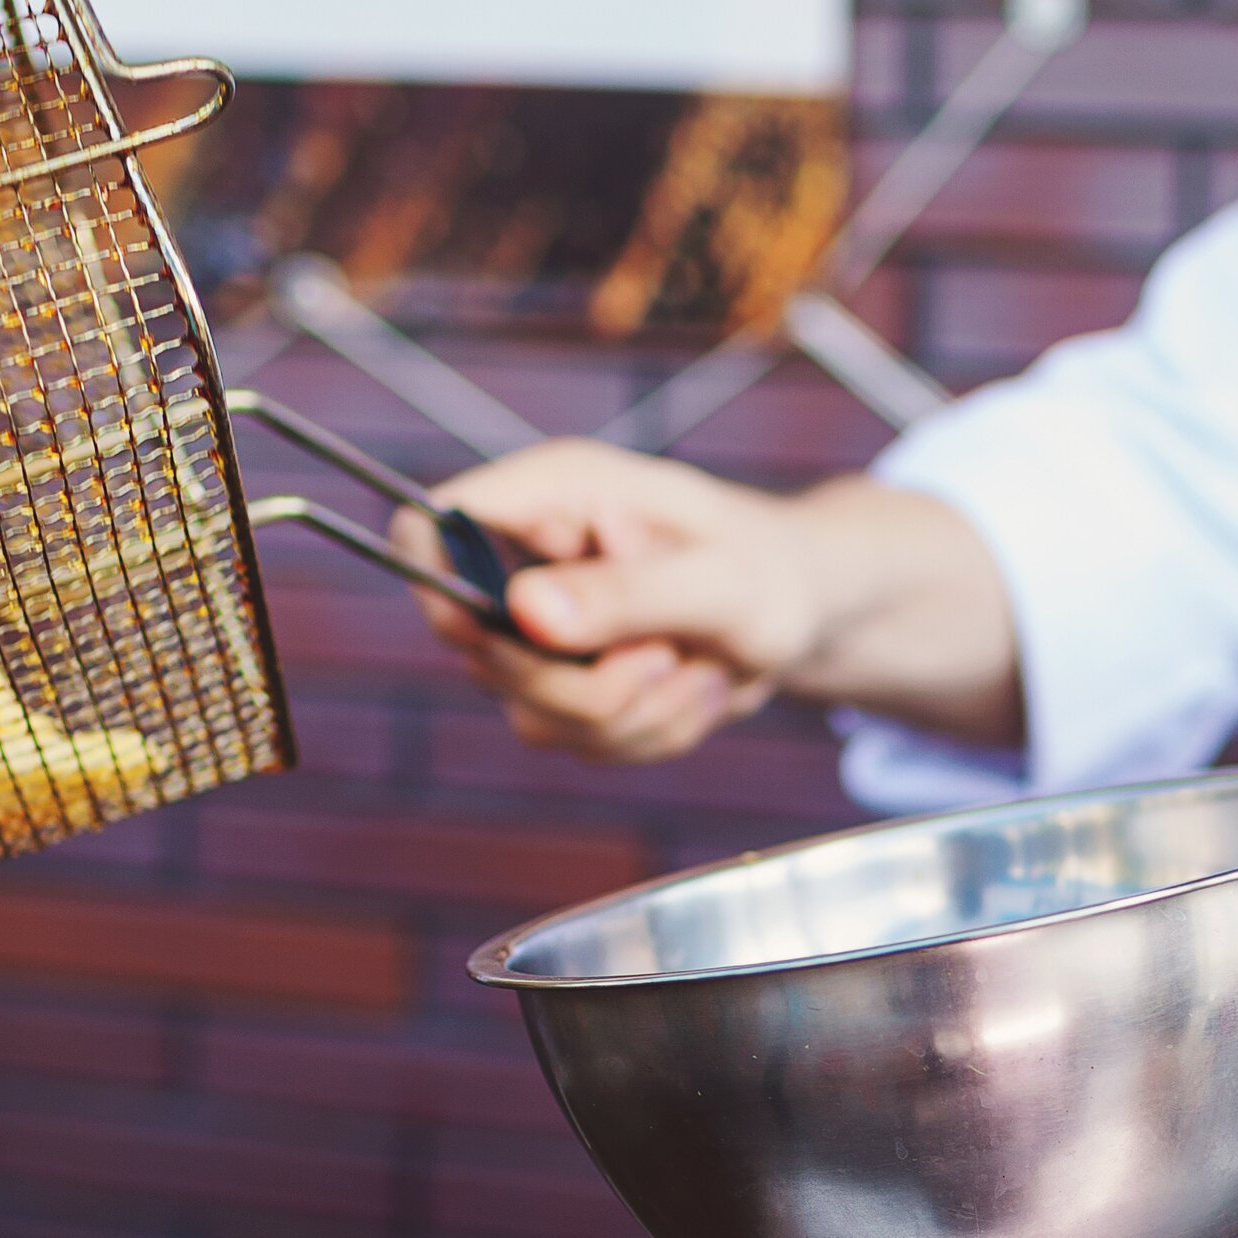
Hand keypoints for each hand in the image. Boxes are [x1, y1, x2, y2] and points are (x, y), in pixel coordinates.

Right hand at [393, 440, 793, 761]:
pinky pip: (577, 742)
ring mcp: (542, 631)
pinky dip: (648, 732)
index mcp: (554, 495)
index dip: (438, 580)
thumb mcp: (719, 580)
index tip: (506, 630)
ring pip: (534, 714)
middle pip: (479, 649)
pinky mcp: (564, 688)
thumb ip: (626, 593)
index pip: (432, 523)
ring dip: (635, 712)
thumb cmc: (770, 571)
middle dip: (588, 680)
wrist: (804, 611)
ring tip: (697, 666)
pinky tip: (691, 689)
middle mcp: (532, 560)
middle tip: (671, 653)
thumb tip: (524, 611)